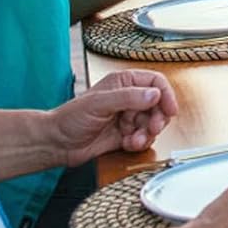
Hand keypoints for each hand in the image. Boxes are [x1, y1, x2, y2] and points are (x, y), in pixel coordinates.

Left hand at [51, 69, 178, 165]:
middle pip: (158, 105)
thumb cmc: (71, 118)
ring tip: (134, 139)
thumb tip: (155, 94)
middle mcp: (129, 98)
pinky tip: (128, 144)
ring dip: (147, 133)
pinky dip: (139, 143)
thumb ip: (129, 97)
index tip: (170, 110)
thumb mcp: (99, 103)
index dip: (166, 95)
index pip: (156, 83)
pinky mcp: (125, 135)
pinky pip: (143, 138)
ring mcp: (127, 117)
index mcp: (124, 83)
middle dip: (158, 118)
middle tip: (153, 128)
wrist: (56, 144)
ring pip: (152, 123)